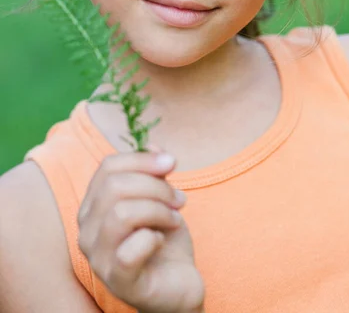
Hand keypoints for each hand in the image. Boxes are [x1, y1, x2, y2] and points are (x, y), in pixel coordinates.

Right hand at [77, 149, 204, 312]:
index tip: (172, 163)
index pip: (108, 167)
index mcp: (93, 205)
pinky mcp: (118, 281)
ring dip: (158, 210)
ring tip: (174, 218)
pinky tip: (162, 240)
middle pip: (114, 187)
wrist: (178, 284)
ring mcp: (98, 258)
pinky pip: (131, 249)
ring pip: (121, 213)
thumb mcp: (161, 198)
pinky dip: (154, 237)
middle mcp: (86, 230)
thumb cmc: (164, 239)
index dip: (143, 159)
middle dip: (156, 186)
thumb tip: (155, 146)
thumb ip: (154, 172)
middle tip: (179, 199)